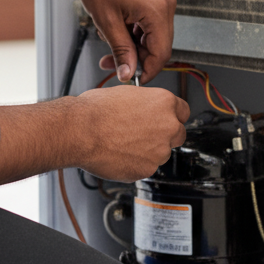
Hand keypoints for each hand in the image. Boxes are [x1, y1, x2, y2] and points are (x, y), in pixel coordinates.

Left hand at [0, 0, 175, 85]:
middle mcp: (166, 5)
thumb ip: (121, 50)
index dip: (146, 71)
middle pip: (159, 45)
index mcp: (158, 12)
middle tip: (112, 63)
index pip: (161, 54)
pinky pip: (150, 21)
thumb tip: (128, 73)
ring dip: (133, 44)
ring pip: (153, 34)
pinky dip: (134, 30)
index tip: (130, 78)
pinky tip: (116, 28)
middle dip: (136, 58)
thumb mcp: (107, 21)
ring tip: (109, 42)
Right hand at [73, 86, 189, 181]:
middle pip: (178, 134)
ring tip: (124, 144)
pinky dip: (135, 164)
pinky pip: (145, 167)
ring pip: (161, 153)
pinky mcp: (147, 169)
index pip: (183, 111)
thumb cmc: (95, 111)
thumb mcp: (127, 94)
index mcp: (164, 102)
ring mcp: (159, 150)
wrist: (80, 131)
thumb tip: (145, 109)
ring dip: (148, 151)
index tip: (164, 119)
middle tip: (144, 135)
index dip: (171, 116)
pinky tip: (119, 155)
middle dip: (165, 135)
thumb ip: (145, 104)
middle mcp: (168, 126)